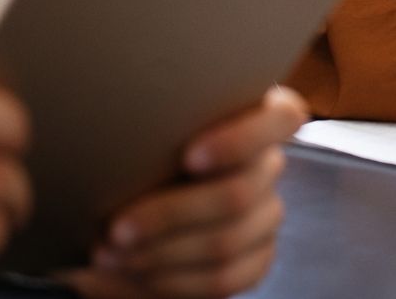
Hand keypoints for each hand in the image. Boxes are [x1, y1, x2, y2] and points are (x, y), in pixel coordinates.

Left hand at [66, 86, 308, 298]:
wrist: (135, 211)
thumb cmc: (138, 157)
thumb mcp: (146, 130)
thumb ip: (156, 122)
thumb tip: (121, 123)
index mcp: (256, 116)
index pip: (282, 117)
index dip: (239, 140)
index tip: (189, 157)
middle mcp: (268, 164)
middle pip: (237, 192)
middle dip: (169, 215)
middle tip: (117, 227)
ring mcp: (267, 214)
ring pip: (226, 240)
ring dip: (161, 252)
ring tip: (113, 253)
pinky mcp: (257, 258)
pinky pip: (224, 277)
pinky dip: (174, 279)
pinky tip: (138, 271)